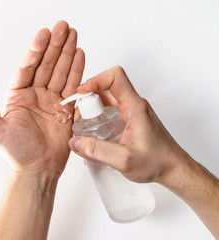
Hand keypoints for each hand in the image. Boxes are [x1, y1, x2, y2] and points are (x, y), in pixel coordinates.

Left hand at [0, 21, 84, 177]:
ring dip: (67, 53)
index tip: (44, 34)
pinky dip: (77, 71)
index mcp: (17, 96)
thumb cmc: (15, 153)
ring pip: (61, 72)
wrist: (36, 170)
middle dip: (55, 45)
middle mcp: (35, 94)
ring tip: (73, 35)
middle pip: (46, 65)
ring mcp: (51, 101)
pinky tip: (80, 56)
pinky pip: (72, 87)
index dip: (36, 50)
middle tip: (63, 27)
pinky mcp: (66, 109)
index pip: (27, 67)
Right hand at [68, 66, 187, 183]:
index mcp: (134, 107)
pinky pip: (109, 112)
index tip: (81, 93)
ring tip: (82, 128)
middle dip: (88, 99)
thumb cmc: (158, 162)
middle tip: (78, 117)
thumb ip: (97, 151)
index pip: (115, 77)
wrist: (174, 170)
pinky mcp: (129, 122)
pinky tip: (92, 136)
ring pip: (106, 101)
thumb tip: (75, 142)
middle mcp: (133, 106)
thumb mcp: (124, 160)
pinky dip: (97, 119)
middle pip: (106, 89)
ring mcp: (131, 114)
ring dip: (91, 110)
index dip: (95, 80)